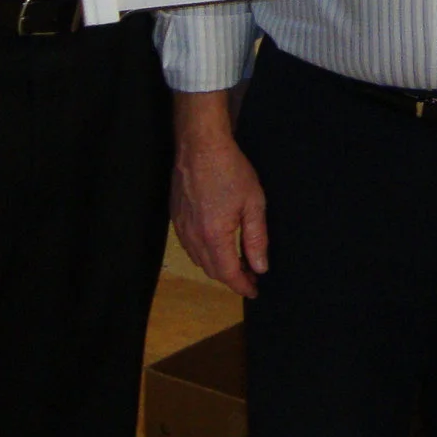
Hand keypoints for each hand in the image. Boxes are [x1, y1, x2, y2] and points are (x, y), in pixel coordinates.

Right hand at [171, 91, 266, 296]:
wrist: (200, 145)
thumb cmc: (230, 170)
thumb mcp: (253, 203)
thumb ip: (256, 239)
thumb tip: (260, 267)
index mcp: (214, 236)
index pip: (228, 273)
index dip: (242, 285)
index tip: (254, 291)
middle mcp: (193, 237)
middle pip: (212, 270)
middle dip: (232, 277)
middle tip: (251, 275)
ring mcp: (181, 227)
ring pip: (199, 259)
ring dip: (218, 266)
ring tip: (238, 261)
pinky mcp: (176, 217)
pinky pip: (190, 246)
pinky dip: (205, 253)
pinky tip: (218, 244)